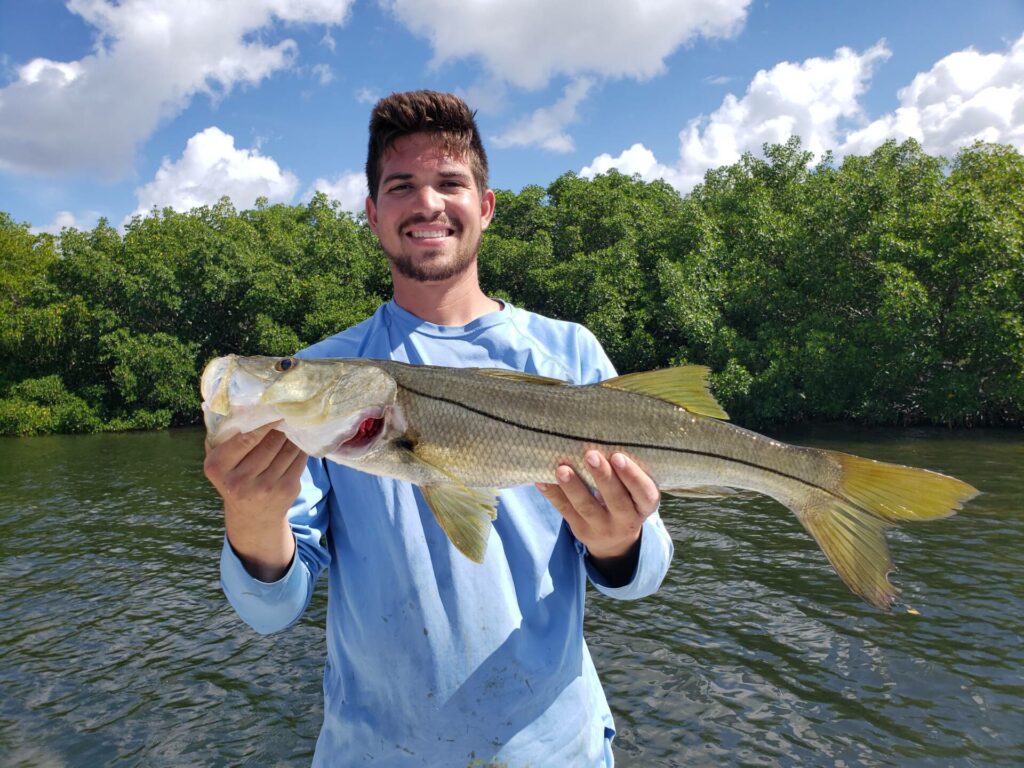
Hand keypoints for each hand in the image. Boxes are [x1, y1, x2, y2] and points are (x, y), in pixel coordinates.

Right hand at [203, 422, 307, 580]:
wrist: (252, 515)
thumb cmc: (234, 477)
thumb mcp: (219, 462)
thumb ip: (223, 438)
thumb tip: (239, 406)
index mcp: (218, 468)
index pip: (245, 439)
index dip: (263, 423)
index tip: (274, 408)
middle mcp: (239, 481)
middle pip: (269, 443)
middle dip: (280, 426)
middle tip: (288, 411)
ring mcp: (265, 487)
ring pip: (286, 450)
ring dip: (293, 433)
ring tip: (295, 421)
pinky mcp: (286, 490)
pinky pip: (298, 460)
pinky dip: (301, 446)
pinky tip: (301, 437)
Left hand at [536, 450, 660, 576]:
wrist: (615, 542)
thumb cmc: (626, 501)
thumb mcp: (635, 493)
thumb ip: (625, 473)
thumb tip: (601, 437)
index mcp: (645, 506)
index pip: (644, 492)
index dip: (632, 476)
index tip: (617, 456)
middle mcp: (626, 520)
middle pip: (616, 500)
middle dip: (602, 477)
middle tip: (590, 455)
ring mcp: (602, 528)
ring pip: (587, 507)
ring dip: (573, 487)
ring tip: (562, 469)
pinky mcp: (580, 530)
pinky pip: (565, 511)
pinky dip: (553, 494)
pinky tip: (541, 480)